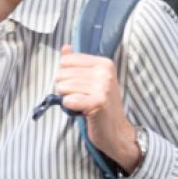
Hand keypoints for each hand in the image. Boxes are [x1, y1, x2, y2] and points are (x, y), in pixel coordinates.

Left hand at [54, 45, 140, 172]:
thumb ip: (77, 63)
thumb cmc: (100, 104)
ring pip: (62, 88)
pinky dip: (70, 108)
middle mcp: (105, 72)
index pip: (65, 61)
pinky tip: (83, 111)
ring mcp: (103, 87)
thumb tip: (65, 47)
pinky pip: (68, 101)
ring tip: (83, 104)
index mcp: (104, 63)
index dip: (66, 76)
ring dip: (67, 99)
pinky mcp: (98, 103)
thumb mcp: (91, 80)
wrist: (116, 131)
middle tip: (81, 97)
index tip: (80, 86)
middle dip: (65, 89)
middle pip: (61, 74)